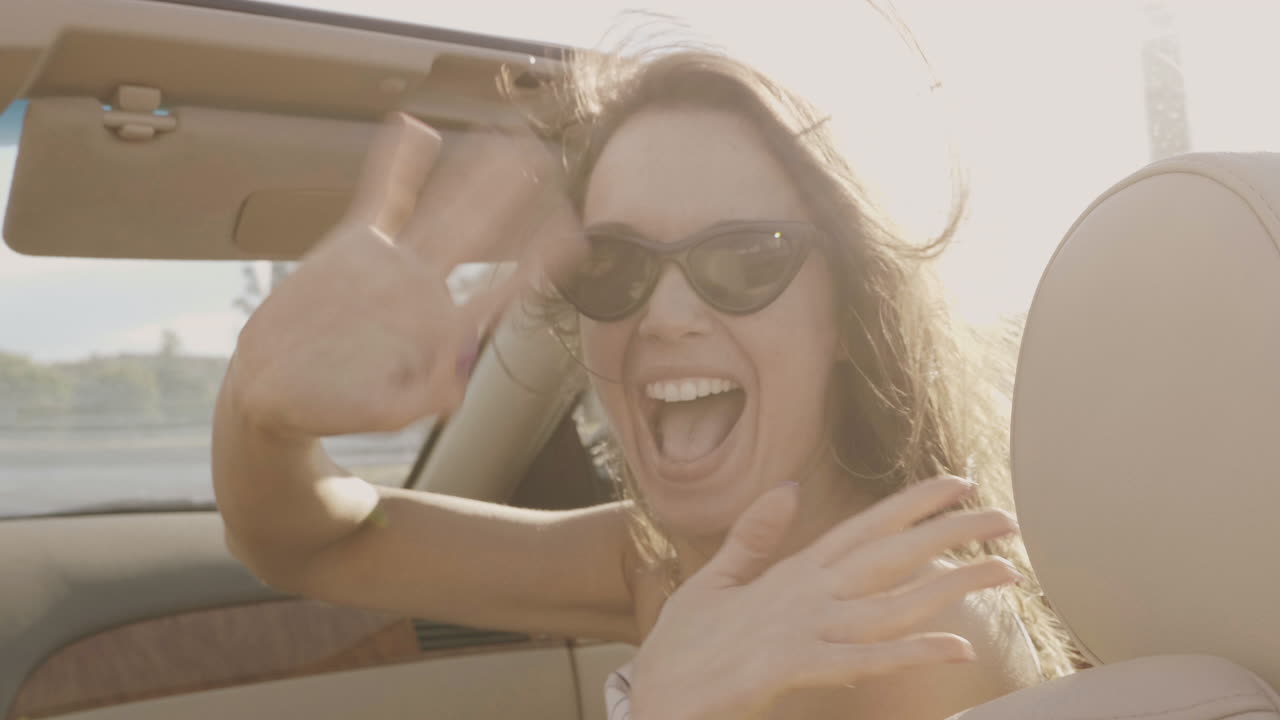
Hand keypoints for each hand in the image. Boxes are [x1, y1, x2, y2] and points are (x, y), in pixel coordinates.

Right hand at [227, 113, 583, 438]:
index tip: (575, 235)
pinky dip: (396, 163)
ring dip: (472, 172)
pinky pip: (380, 196)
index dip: (537, 260)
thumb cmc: (333, 405)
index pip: (499, 286)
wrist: (275, 386)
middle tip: (549, 158)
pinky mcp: (353, 246)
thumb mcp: (383, 411)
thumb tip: (452, 394)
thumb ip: (421, 397)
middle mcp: (423, 284)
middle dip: (514, 197)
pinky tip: (413, 127)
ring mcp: (390, 261)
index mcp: (439, 324)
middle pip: (478, 231)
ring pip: (441, 207)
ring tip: (502, 136)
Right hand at [628, 476, 1020, 719]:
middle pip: (888, 555)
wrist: (653, 700)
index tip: (957, 482)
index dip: (911, 504)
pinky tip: (956, 646)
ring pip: (891, 602)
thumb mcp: (714, 581)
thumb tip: (784, 487)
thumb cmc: (683, 647)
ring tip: (1004, 571)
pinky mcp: (791, 667)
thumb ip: (753, 536)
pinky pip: (866, 659)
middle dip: (949, 532)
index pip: (861, 528)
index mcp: (789, 574)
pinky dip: (912, 652)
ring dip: (951, 585)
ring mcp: (800, 629)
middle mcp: (803, 594)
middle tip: (1005, 515)